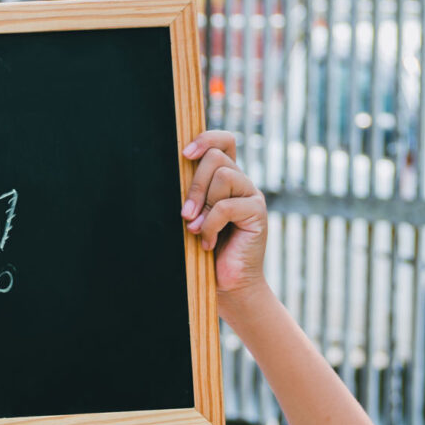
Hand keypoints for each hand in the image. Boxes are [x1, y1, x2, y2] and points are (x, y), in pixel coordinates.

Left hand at [179, 131, 268, 312]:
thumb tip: (166, 172)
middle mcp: (241, 183)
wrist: (227, 285)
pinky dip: (210, 225)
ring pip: (223, 176)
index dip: (206, 139)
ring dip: (202, 204)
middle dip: (194, 184)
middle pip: (216, 157)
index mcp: (225, 179)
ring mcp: (252, 196)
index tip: (184, 155)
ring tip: (195, 229)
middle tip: (185, 214)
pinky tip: (208, 242)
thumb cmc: (203, 252)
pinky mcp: (258, 213)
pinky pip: (227, 206)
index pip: (223, 142)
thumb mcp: (191, 217)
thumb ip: (188, 195)